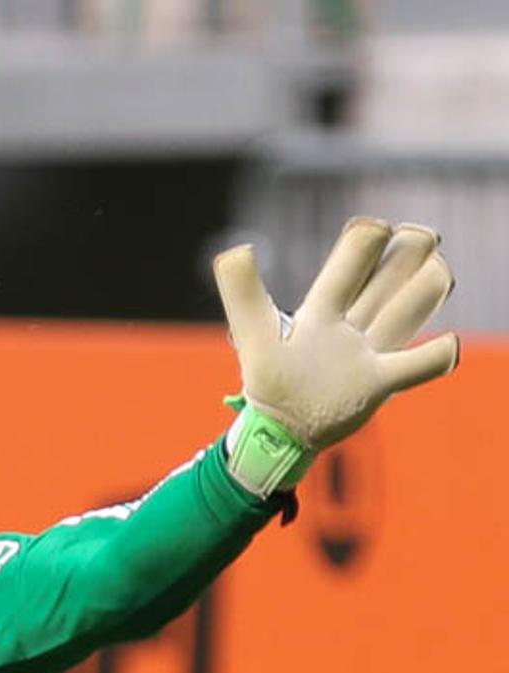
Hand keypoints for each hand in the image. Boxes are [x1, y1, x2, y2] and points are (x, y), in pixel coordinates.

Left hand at [213, 218, 458, 494]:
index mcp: (320, 312)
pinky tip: (450, 345)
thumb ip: (243, 294)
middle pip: (381, 285)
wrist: (277, 433)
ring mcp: (365, 355)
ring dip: (420, 295)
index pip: (346, 270)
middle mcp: (347, 327)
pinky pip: (416, 367)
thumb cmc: (266, 383)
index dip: (362, 247)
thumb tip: (234, 250)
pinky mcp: (378, 385)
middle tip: (422, 234)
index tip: (376, 228)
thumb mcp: (254, 335)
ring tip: (439, 272)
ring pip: (400, 317)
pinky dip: (436, 356)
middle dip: (403, 258)